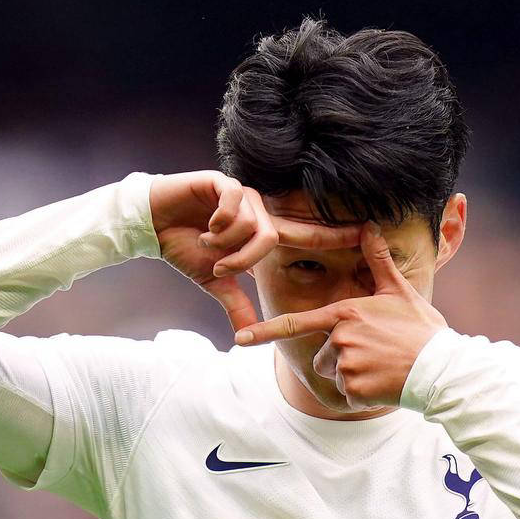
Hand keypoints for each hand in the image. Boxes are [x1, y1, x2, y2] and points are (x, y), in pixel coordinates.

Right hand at [149, 171, 361, 331]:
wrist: (151, 225)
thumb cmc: (184, 249)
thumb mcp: (213, 282)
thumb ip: (235, 304)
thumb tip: (244, 336)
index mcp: (262, 231)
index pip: (305, 233)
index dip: (335, 233)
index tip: (368, 231)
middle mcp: (258, 210)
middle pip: (274, 236)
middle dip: (245, 259)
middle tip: (220, 269)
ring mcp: (242, 195)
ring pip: (254, 224)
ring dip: (227, 244)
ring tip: (206, 244)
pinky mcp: (223, 182)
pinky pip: (235, 203)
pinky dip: (219, 223)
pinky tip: (203, 226)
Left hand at [234, 224, 447, 409]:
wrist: (441, 368)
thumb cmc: (422, 330)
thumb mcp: (400, 291)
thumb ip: (378, 261)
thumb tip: (370, 226)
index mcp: (345, 313)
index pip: (297, 324)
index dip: (265, 332)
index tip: (240, 339)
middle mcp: (340, 338)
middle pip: (322, 356)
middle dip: (342, 359)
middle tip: (376, 355)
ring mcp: (346, 364)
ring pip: (334, 376)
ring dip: (352, 377)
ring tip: (381, 368)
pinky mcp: (354, 389)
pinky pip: (347, 395)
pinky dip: (362, 395)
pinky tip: (384, 384)